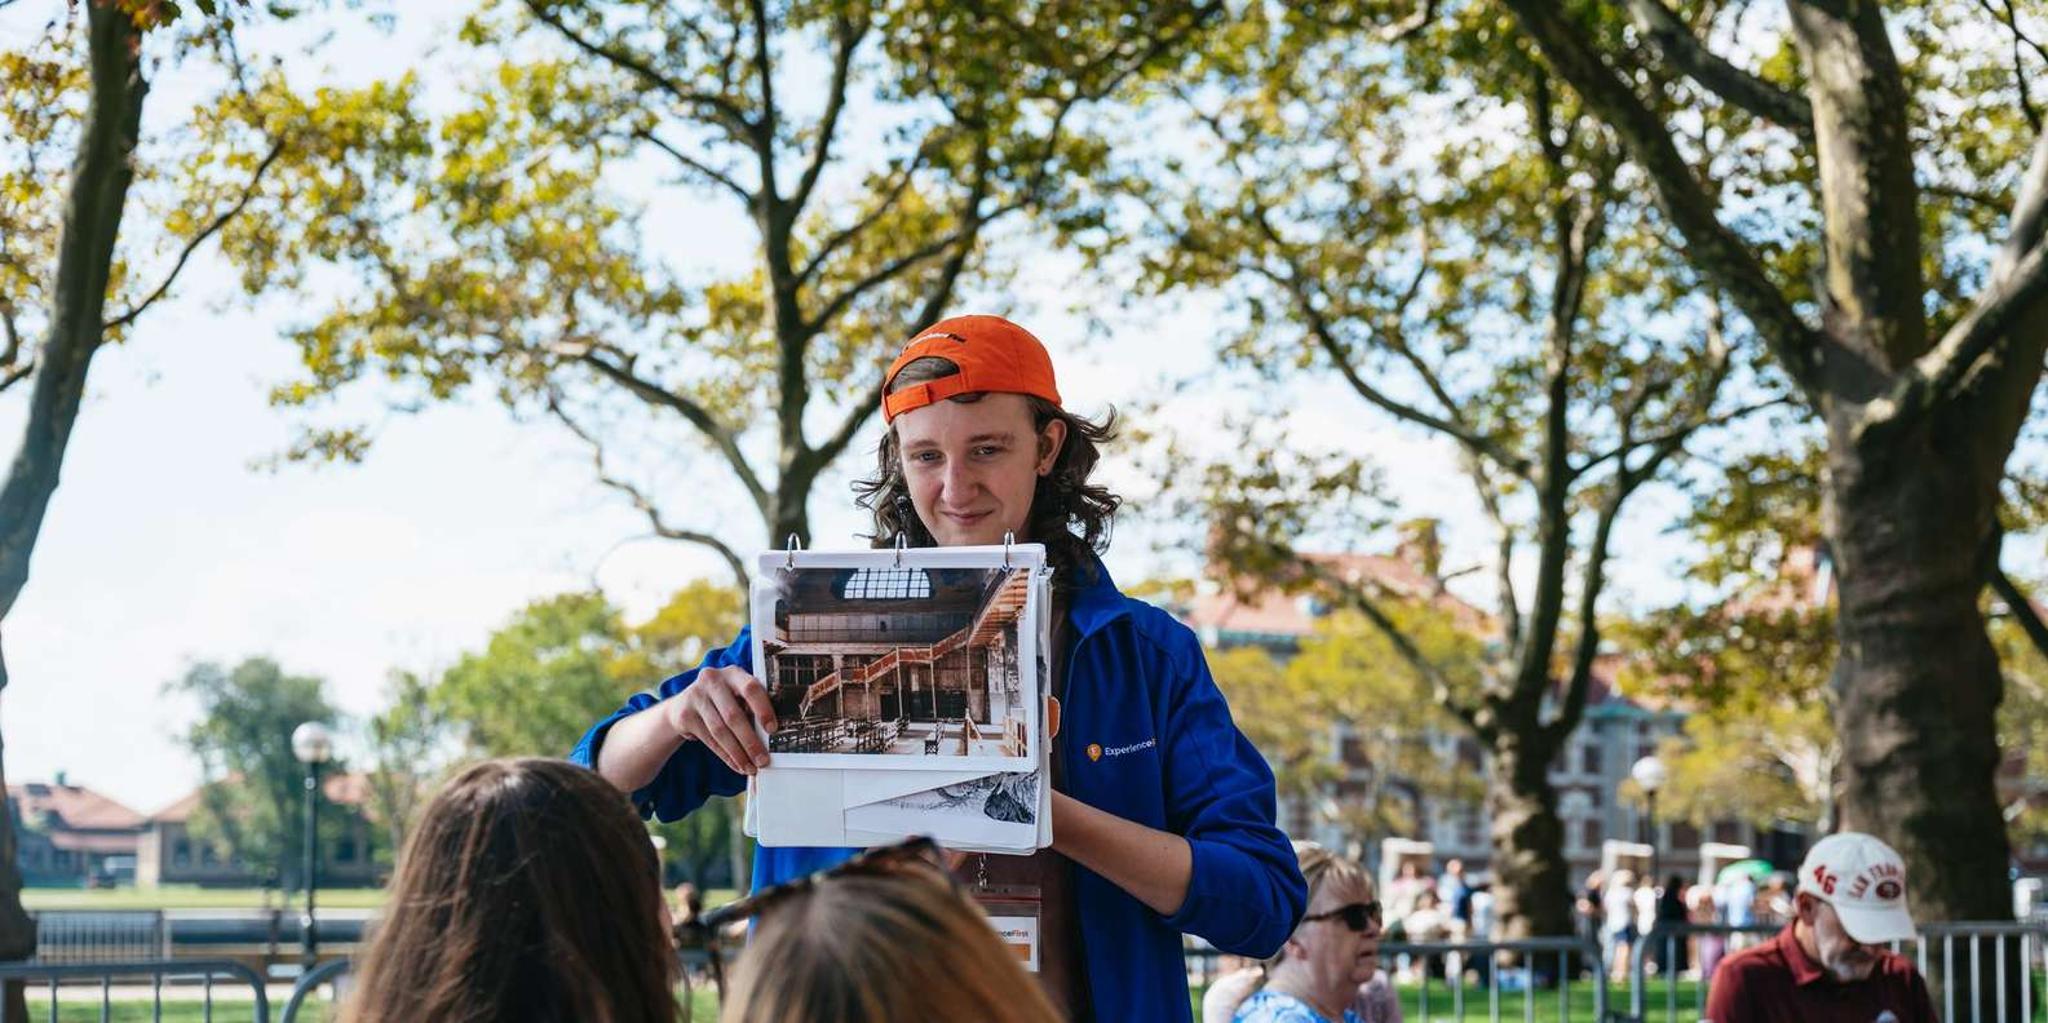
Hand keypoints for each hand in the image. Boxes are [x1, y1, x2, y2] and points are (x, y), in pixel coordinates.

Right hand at [661, 666, 778, 774]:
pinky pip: (709, 740)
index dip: (763, 709)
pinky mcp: (685, 715)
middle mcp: (712, 680)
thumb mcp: (736, 696)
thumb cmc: (722, 701)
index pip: (751, 688)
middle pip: (733, 715)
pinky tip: (736, 764)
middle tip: (763, 760)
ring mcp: (696, 696)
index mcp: (733, 673)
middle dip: (750, 742)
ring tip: (751, 768)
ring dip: (738, 753)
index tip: (772, 730)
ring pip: (720, 731)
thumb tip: (771, 738)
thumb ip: (751, 707)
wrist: (683, 705)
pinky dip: (726, 755)